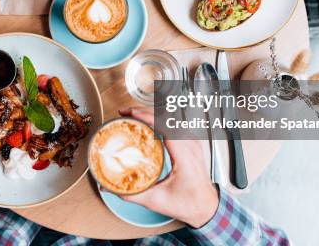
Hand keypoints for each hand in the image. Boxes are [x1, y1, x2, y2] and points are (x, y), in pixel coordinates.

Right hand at [117, 107, 218, 227]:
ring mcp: (193, 142)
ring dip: (151, 114)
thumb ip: (132, 194)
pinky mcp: (192, 142)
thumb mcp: (157, 201)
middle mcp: (191, 145)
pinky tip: (148, 122)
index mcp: (185, 157)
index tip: (132, 113)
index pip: (166, 127)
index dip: (147, 116)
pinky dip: (160, 119)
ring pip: (171, 118)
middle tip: (125, 113)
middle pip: (166, 118)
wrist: (206, 207)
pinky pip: (175, 124)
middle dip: (144, 111)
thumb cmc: (188, 203)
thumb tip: (112, 186)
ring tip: (134, 115)